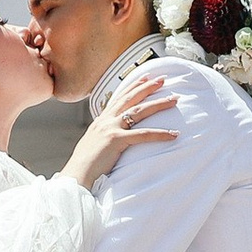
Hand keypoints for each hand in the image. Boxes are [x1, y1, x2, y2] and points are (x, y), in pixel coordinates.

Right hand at [63, 77, 177, 190]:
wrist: (77, 174)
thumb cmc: (86, 164)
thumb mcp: (94, 144)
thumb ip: (104, 137)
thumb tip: (111, 138)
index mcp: (101, 120)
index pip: (119, 97)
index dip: (133, 86)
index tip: (145, 77)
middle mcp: (106, 120)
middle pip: (131, 98)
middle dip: (148, 87)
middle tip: (163, 80)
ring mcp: (111, 128)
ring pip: (139, 111)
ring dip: (158, 104)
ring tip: (174, 100)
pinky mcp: (116, 140)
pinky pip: (143, 135)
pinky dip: (160, 134)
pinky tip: (173, 134)